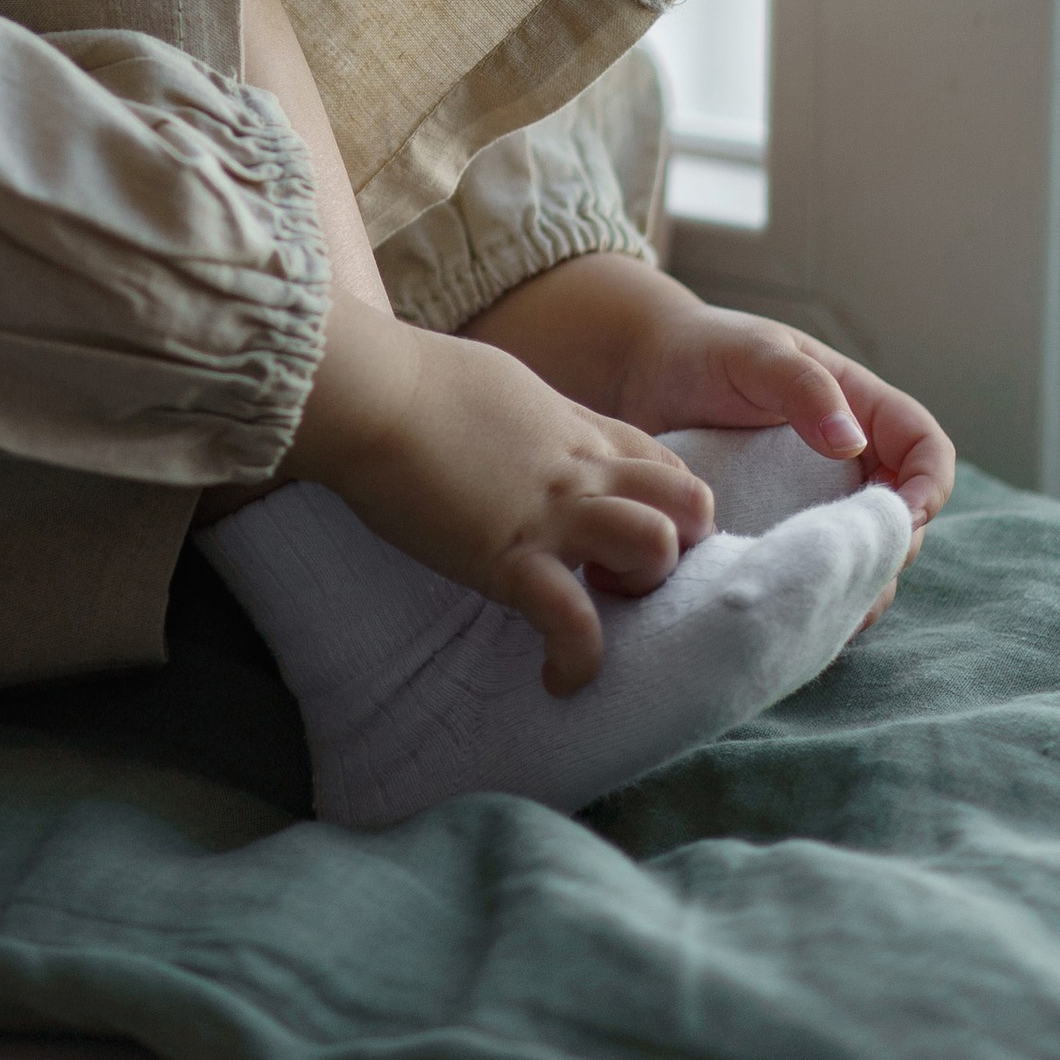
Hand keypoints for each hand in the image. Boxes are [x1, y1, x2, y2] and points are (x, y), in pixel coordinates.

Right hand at [273, 303, 713, 695]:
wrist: (368, 391)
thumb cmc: (410, 379)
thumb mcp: (497, 386)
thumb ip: (528, 419)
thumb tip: (517, 429)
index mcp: (573, 430)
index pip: (664, 466)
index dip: (667, 508)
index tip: (628, 537)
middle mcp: (579, 470)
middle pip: (691, 503)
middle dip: (680, 548)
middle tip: (621, 574)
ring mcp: (551, 513)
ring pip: (657, 547)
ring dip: (640, 588)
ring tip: (596, 609)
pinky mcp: (509, 557)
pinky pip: (573, 621)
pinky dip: (577, 661)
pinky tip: (557, 679)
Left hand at [467, 256, 952, 620]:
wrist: (634, 373)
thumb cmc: (700, 349)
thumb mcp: (753, 353)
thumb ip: (802, 388)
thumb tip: (851, 442)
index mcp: (858, 408)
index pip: (924, 447)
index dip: (929, 483)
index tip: (903, 515)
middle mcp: (846, 463)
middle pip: (900, 519)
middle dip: (888, 548)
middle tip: (850, 570)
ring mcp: (811, 505)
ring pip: (859, 560)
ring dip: (852, 588)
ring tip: (819, 606)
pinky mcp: (772, 537)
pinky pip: (808, 578)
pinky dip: (809, 601)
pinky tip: (787, 617)